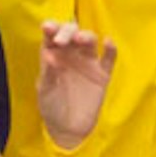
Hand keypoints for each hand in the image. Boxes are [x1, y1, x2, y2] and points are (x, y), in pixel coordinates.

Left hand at [34, 24, 113, 145]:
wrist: (68, 129)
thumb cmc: (52, 107)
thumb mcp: (45, 91)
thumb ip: (48, 73)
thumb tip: (49, 54)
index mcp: (54, 56)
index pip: (52, 37)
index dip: (51, 29)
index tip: (48, 27)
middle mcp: (71, 55)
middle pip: (71, 34)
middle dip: (67, 32)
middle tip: (62, 40)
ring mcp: (88, 63)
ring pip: (89, 42)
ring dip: (86, 36)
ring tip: (80, 39)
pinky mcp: (102, 74)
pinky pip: (109, 58)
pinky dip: (110, 49)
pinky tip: (108, 42)